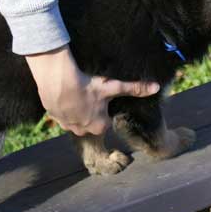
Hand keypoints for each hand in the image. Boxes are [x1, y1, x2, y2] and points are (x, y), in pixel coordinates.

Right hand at [25, 46, 159, 134]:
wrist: (58, 79)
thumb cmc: (88, 85)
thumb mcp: (113, 87)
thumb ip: (135, 88)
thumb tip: (156, 87)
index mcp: (100, 126)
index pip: (105, 120)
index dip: (103, 106)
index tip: (100, 96)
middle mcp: (84, 131)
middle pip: (90, 121)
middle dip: (90, 110)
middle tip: (88, 93)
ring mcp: (67, 127)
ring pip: (75, 119)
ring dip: (76, 109)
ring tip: (75, 93)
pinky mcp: (54, 119)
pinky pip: (61, 115)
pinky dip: (63, 107)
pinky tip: (64, 95)